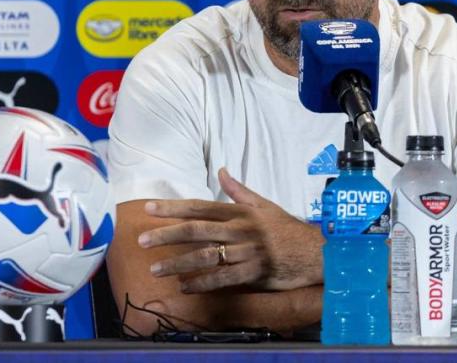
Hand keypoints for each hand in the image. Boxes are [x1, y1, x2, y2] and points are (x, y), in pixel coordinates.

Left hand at [137, 168, 323, 292]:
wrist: (313, 250)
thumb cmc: (285, 228)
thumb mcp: (263, 205)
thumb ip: (239, 190)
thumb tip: (222, 170)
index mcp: (239, 211)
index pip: (199, 206)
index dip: (173, 207)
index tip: (149, 209)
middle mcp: (240, 229)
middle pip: (197, 229)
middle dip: (167, 235)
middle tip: (142, 241)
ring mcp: (247, 250)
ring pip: (206, 255)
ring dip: (179, 263)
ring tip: (156, 270)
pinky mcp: (255, 271)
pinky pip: (224, 278)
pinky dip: (202, 282)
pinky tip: (184, 286)